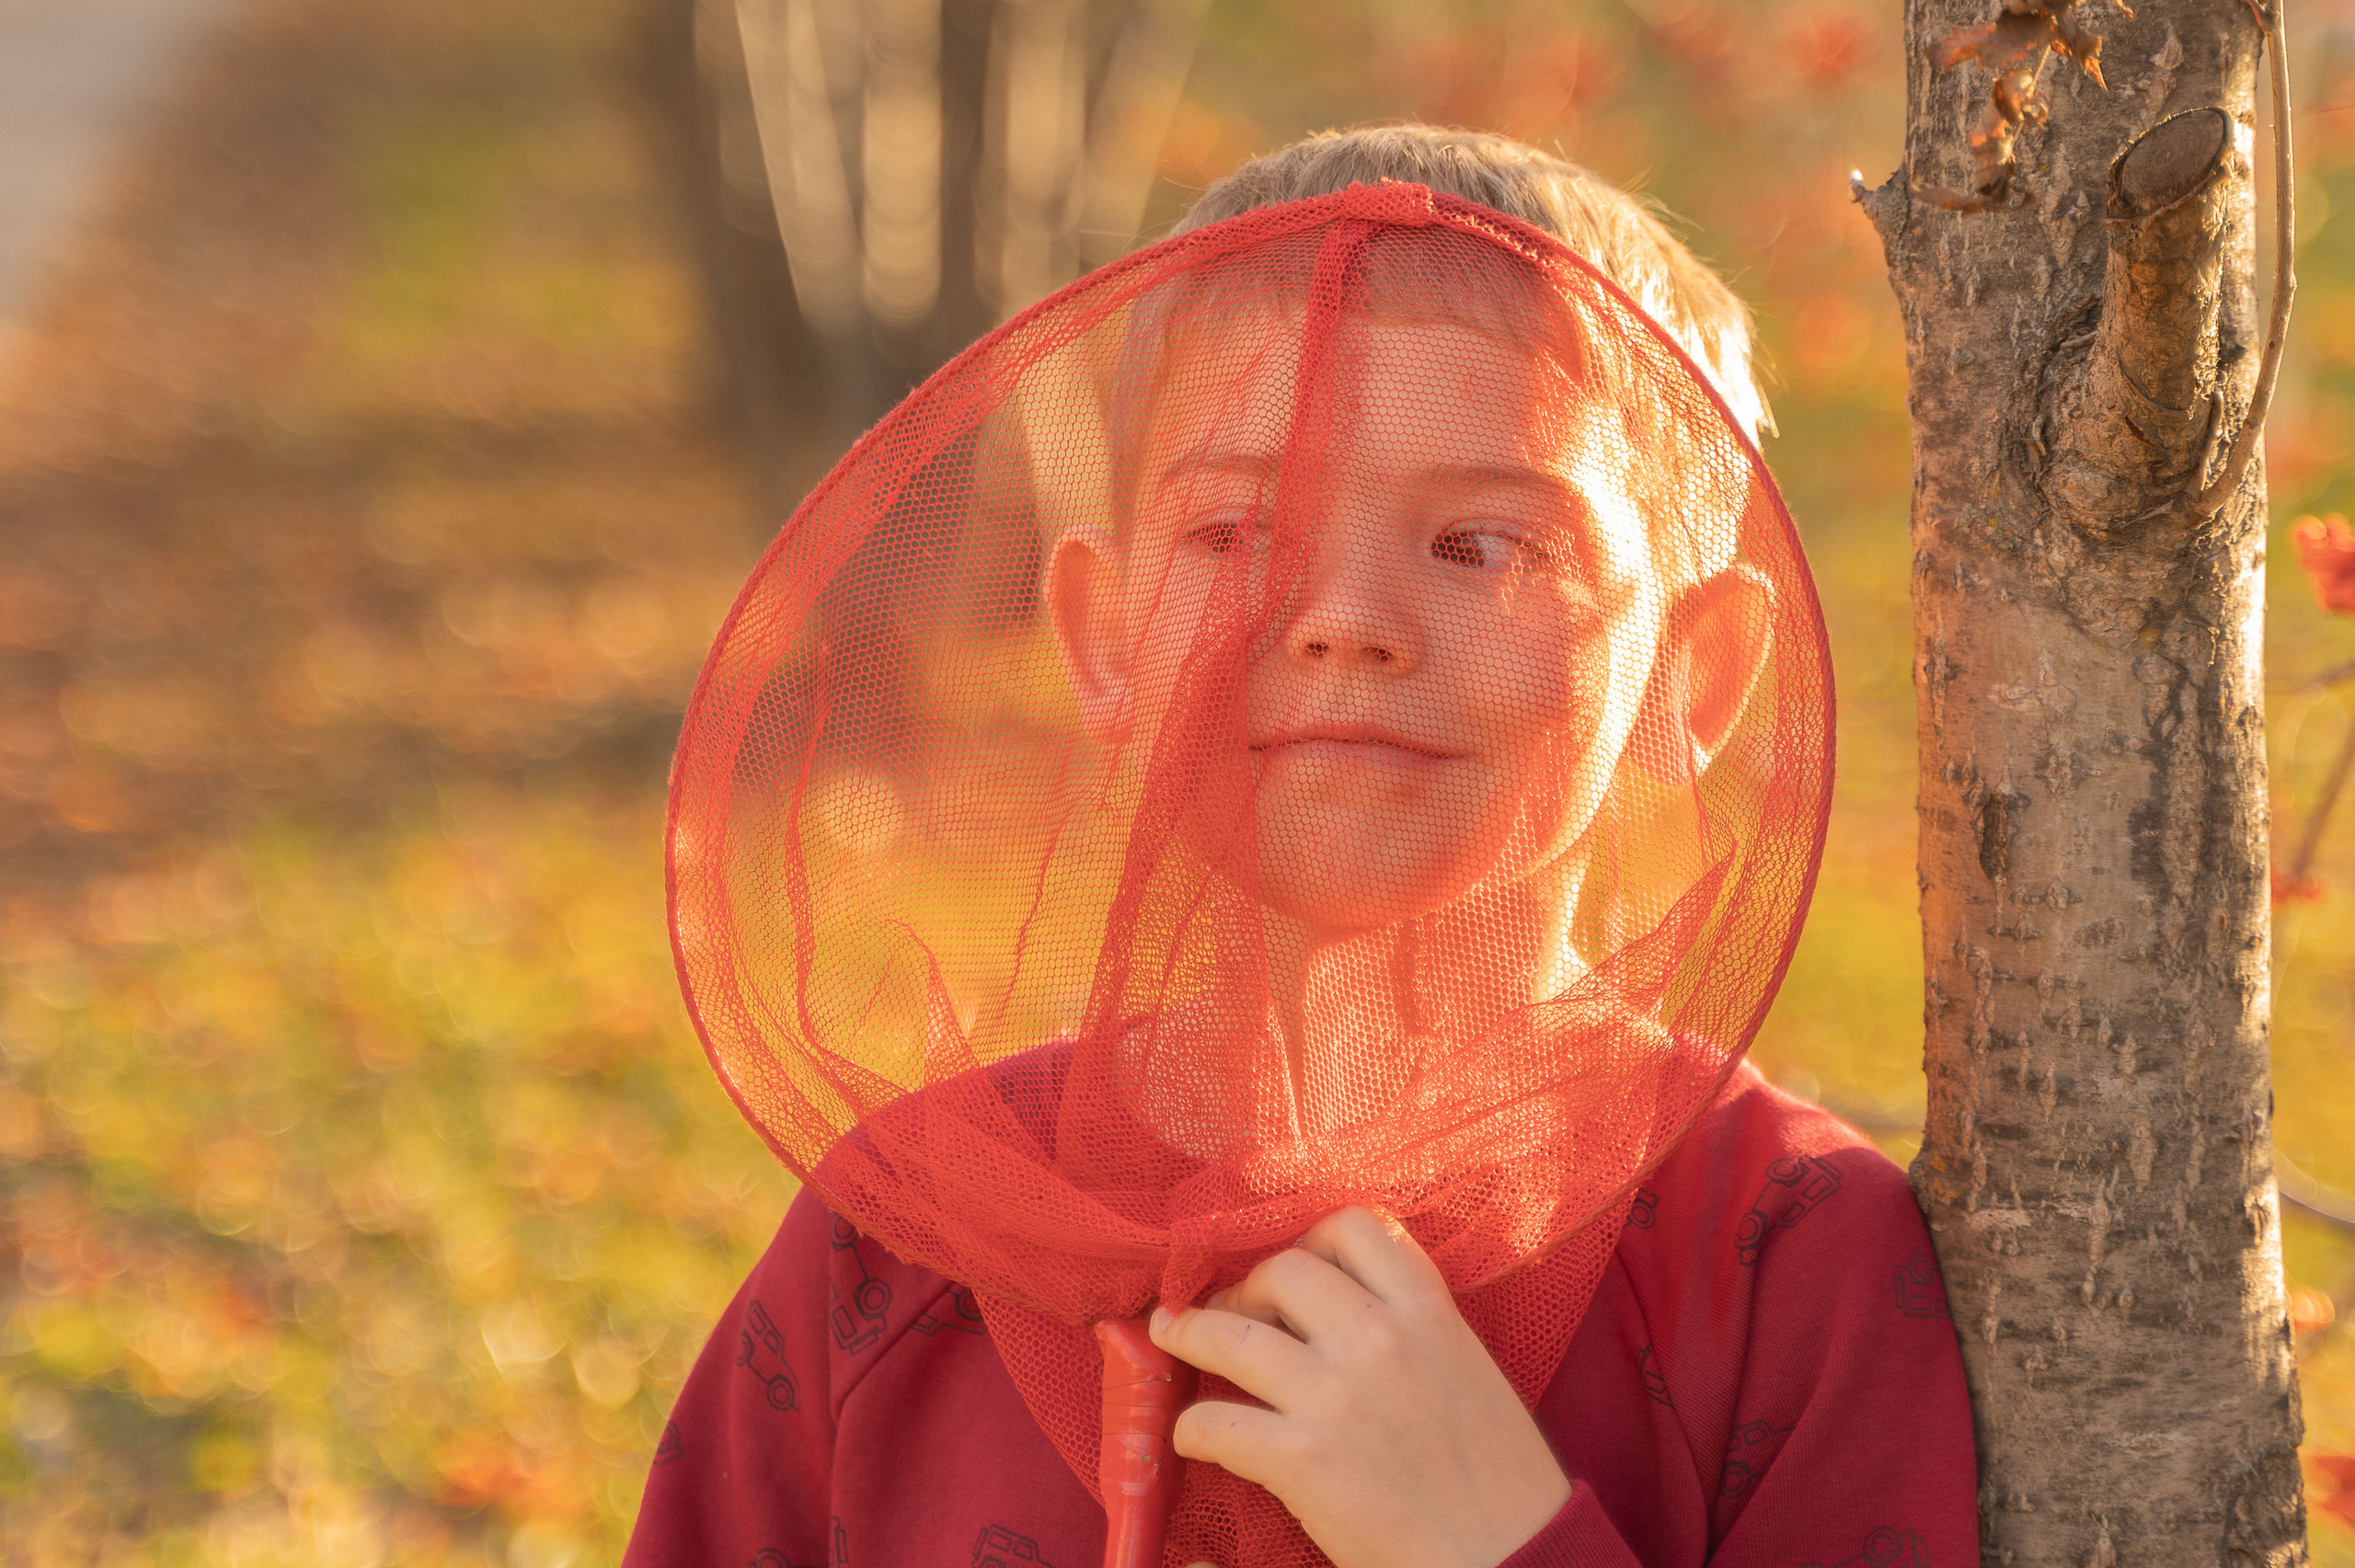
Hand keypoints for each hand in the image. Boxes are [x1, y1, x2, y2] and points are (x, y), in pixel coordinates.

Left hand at [1149, 1208, 1569, 1567]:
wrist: (1513, 1561)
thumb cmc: (1500, 1480)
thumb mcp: (1469, 1369)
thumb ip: (1412, 1327)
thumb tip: (1339, 1311)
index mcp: (1429, 1310)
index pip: (1353, 1225)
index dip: (1310, 1241)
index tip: (1295, 1271)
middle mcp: (1380, 1337)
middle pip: (1281, 1270)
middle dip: (1249, 1290)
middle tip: (1237, 1317)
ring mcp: (1336, 1396)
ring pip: (1228, 1334)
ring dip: (1191, 1335)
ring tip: (1176, 1339)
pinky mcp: (1301, 1459)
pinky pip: (1213, 1421)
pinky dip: (1193, 1428)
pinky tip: (1198, 1437)